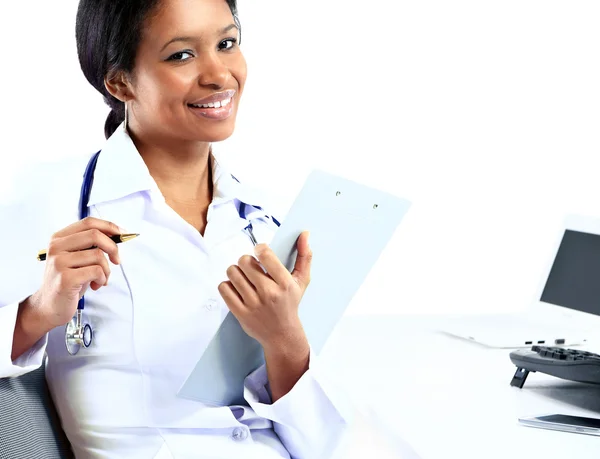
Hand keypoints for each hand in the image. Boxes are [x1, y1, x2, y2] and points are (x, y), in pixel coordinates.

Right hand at [30, 217, 122, 329]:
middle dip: (113, 248)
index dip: (109, 226)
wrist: (50, 306)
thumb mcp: (77, 258)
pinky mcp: (65, 279)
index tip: (122, 234)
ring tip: (101, 279)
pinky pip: (96, 271)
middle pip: (95, 235)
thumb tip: (117, 234)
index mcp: (59, 238)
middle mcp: (56, 247)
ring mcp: (59, 263)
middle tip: (116, 260)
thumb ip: (91, 244)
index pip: (88, 222)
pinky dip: (102, 279)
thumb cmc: (69, 280)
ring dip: (107, 270)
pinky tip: (96, 285)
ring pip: (98, 256)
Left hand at [218, 231, 311, 351]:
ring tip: (244, 277)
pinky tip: (237, 288)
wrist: (282, 335)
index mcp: (285, 283)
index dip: (259, 249)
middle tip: (251, 267)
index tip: (260, 252)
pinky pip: (224, 288)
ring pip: (232, 272)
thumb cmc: (290, 304)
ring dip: (236, 271)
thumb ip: (305, 256)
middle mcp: (268, 293)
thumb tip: (305, 233)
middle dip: (246, 260)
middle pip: (244, 261)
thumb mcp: (301, 281)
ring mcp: (253, 304)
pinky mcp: (240, 312)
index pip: (265, 254)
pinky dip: (228, 285)